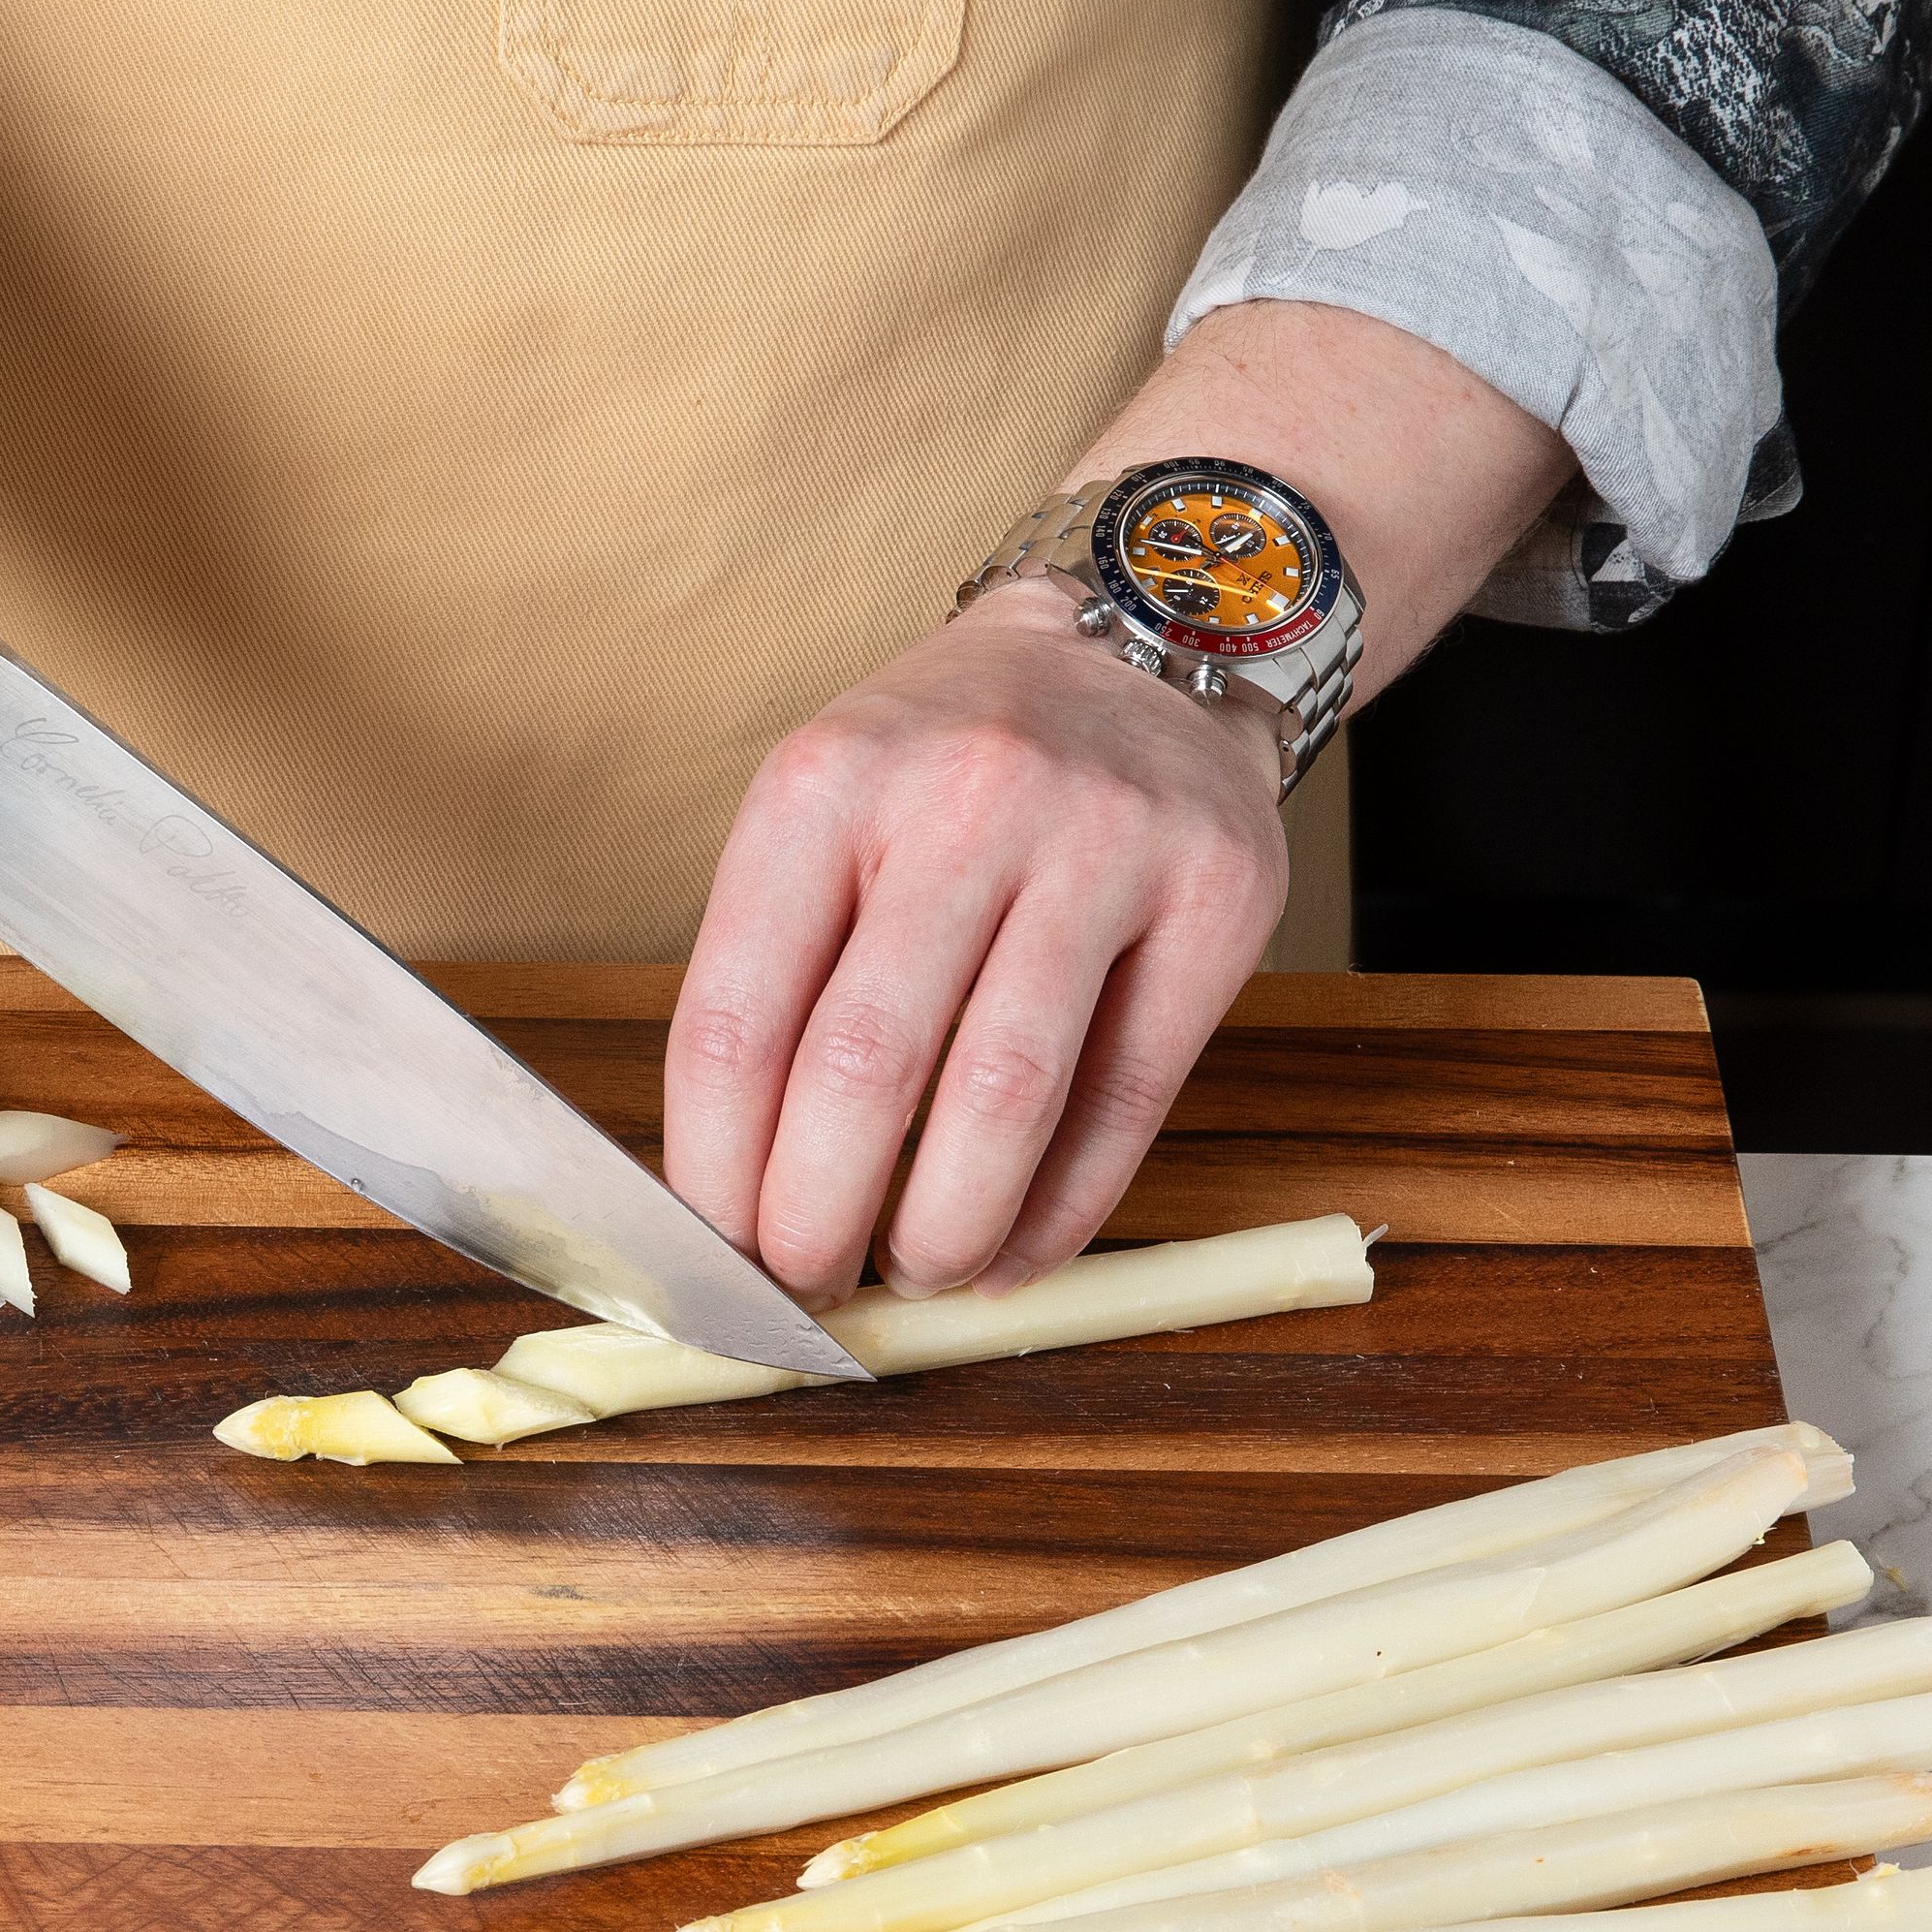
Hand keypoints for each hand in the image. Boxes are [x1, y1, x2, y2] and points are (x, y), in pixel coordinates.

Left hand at [664, 579, 1288, 1306]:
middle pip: (867, 1066)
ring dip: (947, 1227)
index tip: (712, 1256)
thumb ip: (780, 978)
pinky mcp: (1218, 895)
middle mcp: (964, 798)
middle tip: (807, 1288)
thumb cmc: (948, 766)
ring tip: (917, 1275)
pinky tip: (1014, 1256)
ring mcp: (1104, 841)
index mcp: (826, 784)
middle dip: (819, 1219)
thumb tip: (735, 1196)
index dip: (717, 1171)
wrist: (1144, 643)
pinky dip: (1062, 1209)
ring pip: (1007, 1093)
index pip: (739, 1019)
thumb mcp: (829, 812)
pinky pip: (1128, 1096)